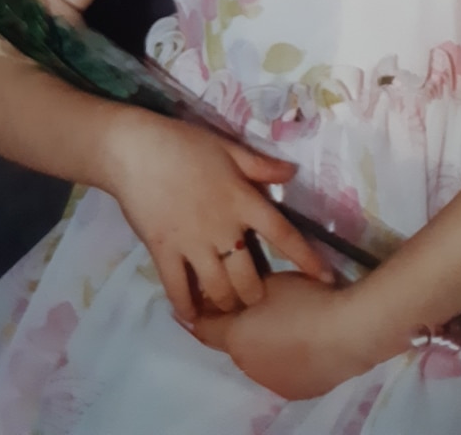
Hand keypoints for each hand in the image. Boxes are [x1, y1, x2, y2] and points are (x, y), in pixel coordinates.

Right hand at [103, 110, 331, 320]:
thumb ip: (260, 166)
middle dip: (256, 295)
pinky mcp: (163, 252)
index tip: (326, 277)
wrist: (134, 150)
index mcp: (242, 201)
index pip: (283, 235)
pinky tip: (191, 316)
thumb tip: (292, 174)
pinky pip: (178, 289)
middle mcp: (222, 228)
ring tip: (229, 308)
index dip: (307, 259)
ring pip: (218, 289)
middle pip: (249, 277)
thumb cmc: (184, 144)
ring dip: (227, 303)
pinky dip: (186, 306)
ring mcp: (192, 244)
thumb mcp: (228, 148)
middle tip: (257, 299)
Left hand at [192, 273, 372, 399]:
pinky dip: (284, 359)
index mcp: (234, 338)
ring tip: (285, 325)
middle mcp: (245, 366)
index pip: (202, 326)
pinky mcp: (296, 393)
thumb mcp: (270, 283)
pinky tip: (303, 343)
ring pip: (257, 361)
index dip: (203, 311)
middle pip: (231, 344)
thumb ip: (244, 290)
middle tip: (255, 306)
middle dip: (236, 327)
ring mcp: (270, 384)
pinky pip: (281, 372)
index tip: (209, 298)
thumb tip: (231, 298)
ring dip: (261, 345)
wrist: (349, 332)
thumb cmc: (306, 299)